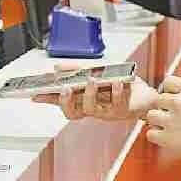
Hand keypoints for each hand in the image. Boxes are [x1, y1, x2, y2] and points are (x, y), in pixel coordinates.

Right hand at [33, 70, 156, 121]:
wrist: (146, 94)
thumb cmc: (121, 84)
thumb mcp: (97, 70)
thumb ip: (78, 69)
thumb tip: (57, 67)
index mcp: (83, 99)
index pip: (61, 100)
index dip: (47, 99)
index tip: (34, 94)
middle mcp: (92, 108)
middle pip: (72, 112)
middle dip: (65, 102)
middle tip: (65, 88)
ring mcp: (106, 111)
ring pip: (92, 108)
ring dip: (90, 94)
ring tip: (92, 80)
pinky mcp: (122, 110)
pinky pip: (117, 102)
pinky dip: (116, 90)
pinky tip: (117, 81)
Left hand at [143, 75, 180, 166]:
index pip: (168, 81)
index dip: (169, 90)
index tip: (171, 97)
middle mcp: (180, 102)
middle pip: (159, 99)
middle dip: (165, 107)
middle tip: (173, 115)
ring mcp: (172, 120)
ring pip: (151, 115)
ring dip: (158, 120)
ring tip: (169, 127)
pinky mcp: (168, 138)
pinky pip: (150, 134)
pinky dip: (156, 136)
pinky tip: (166, 137)